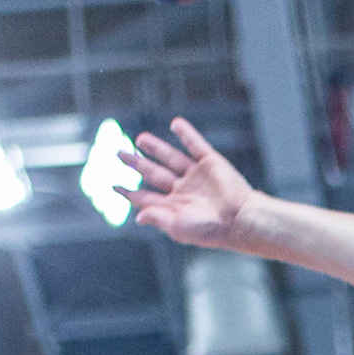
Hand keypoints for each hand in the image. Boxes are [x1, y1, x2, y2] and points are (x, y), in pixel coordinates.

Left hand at [130, 119, 261, 249]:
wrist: (241, 219)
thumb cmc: (212, 229)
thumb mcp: (179, 227)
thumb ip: (157, 217)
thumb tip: (138, 216)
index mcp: (174, 206)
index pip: (146, 196)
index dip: (129, 191)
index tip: (112, 185)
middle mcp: (183, 190)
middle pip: (154, 173)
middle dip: (136, 164)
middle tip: (118, 153)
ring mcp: (197, 175)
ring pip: (171, 158)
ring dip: (156, 148)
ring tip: (140, 139)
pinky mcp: (211, 163)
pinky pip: (196, 145)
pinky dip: (187, 134)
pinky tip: (175, 124)